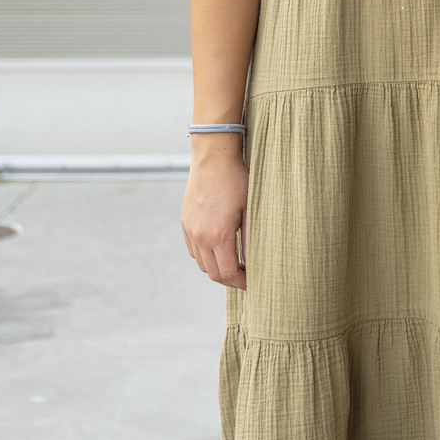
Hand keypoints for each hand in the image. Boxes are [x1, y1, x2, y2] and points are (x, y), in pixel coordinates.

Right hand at [182, 135, 248, 288]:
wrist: (213, 157)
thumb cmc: (236, 180)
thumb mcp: (250, 209)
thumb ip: (250, 239)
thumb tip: (254, 261)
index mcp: (218, 235)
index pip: (227, 273)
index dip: (241, 282)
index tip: (253, 282)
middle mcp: (199, 236)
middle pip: (213, 273)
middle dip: (230, 279)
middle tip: (246, 276)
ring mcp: (189, 230)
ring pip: (201, 263)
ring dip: (217, 268)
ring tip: (235, 263)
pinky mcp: (185, 222)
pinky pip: (193, 250)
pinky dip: (205, 257)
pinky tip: (219, 249)